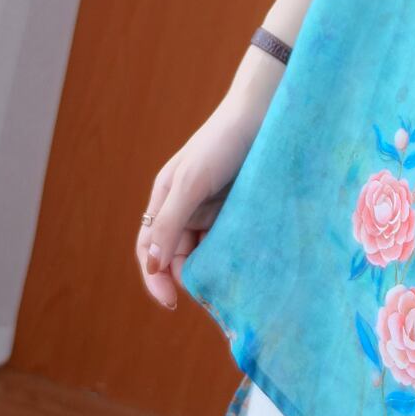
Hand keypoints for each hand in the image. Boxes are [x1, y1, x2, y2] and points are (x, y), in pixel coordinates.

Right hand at [136, 78, 274, 309]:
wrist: (265, 114)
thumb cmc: (222, 142)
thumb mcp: (192, 183)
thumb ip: (170, 222)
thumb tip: (151, 264)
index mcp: (165, 199)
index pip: (149, 248)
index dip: (155, 276)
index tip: (171, 301)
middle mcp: (186, 208)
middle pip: (177, 255)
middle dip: (186, 278)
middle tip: (209, 299)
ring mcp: (214, 210)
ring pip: (206, 252)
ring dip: (211, 270)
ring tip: (227, 290)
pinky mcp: (240, 210)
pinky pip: (231, 242)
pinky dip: (233, 258)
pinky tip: (244, 270)